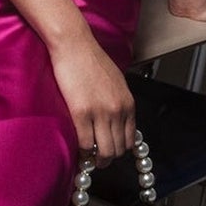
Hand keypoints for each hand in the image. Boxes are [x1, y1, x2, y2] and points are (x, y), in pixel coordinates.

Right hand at [49, 32, 136, 164]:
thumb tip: (116, 122)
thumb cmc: (92, 60)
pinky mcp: (82, 113)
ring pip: (104, 151)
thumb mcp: (116, 83)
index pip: (130, 140)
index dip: (119, 150)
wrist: (75, 45)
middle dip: (108, 158)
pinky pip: (86, 144)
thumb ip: (119, 103)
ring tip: (88, 160)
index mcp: (128, 103)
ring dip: (97, 160)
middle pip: (118, 149)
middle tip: (97, 160)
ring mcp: (101, 113)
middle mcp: (118, 110)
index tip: (110, 153)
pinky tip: (78, 151)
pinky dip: (82, 152)